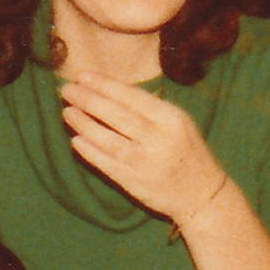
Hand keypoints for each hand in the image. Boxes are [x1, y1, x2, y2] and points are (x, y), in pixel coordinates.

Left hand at [60, 72, 225, 224]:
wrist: (202, 193)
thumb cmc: (187, 151)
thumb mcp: (179, 123)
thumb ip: (150, 108)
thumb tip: (109, 90)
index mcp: (171, 118)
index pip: (131, 96)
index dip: (104, 85)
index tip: (82, 75)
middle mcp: (159, 138)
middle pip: (117, 115)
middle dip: (89, 100)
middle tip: (67, 90)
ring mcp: (146, 162)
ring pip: (109, 140)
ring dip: (84, 124)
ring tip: (67, 112)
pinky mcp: (135, 183)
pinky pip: (107, 164)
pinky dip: (90, 152)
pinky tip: (76, 140)